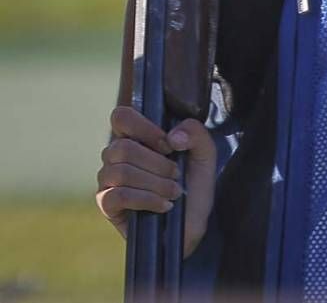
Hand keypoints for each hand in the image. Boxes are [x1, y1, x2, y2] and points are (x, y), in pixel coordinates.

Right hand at [96, 107, 216, 257]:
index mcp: (136, 136)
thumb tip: (172, 137)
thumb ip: (195, 132)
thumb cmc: (193, 184)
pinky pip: (117, 196)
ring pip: (121, 172)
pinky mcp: (107, 204)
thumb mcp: (204, 153)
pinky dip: (145, 199)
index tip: (168, 146)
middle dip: (156, 163)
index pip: (121, 117)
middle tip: (176, 175)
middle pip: (123, 147)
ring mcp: (108, 179)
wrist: (191, 224)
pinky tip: (163, 206)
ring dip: (154, 183)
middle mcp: (116, 155)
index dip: (144, 128)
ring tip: (174, 192)